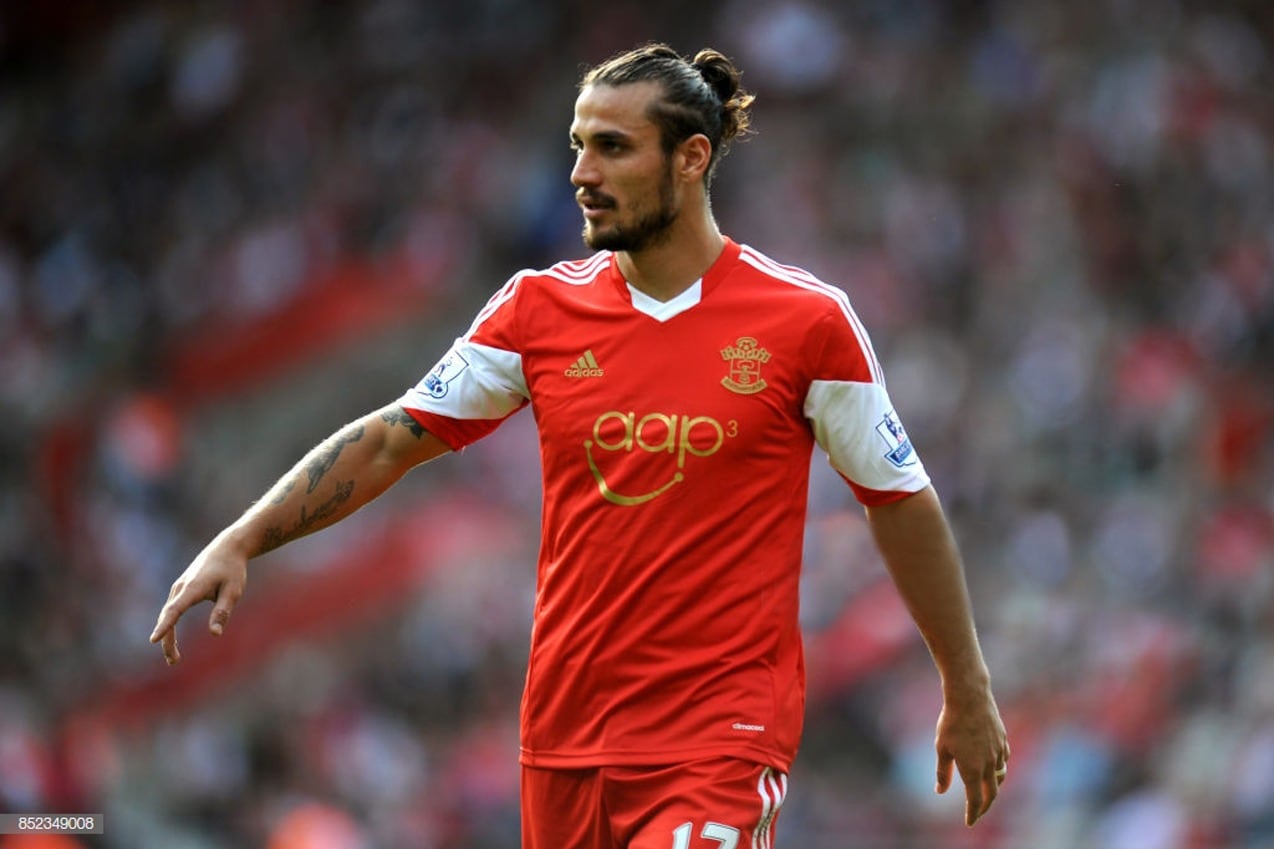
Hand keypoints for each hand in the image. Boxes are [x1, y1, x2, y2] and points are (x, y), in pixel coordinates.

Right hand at [149, 537, 247, 664]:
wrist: (227, 548)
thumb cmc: (232, 570)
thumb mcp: (233, 591)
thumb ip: (223, 611)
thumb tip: (215, 634)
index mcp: (193, 588)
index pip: (175, 610)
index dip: (165, 626)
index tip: (153, 639)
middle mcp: (181, 587)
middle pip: (168, 616)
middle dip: (167, 640)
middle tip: (174, 662)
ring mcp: (179, 588)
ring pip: (168, 614)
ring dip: (168, 636)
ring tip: (174, 659)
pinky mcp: (181, 589)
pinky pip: (171, 610)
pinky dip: (169, 626)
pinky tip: (171, 641)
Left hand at [934, 687, 1009, 825]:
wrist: (970, 697)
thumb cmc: (951, 722)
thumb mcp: (942, 748)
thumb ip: (943, 772)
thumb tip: (940, 792)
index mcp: (973, 770)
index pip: (975, 800)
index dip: (973, 813)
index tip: (969, 822)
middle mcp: (989, 764)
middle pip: (991, 793)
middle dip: (985, 806)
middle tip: (978, 812)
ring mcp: (998, 752)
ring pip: (1000, 777)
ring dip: (993, 787)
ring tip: (986, 791)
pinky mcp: (1003, 740)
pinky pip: (1004, 761)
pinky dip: (999, 769)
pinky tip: (994, 767)